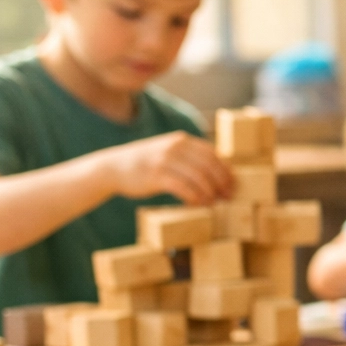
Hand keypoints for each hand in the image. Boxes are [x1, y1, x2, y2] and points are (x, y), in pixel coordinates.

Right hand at [105, 131, 232, 204]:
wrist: (112, 167)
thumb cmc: (145, 163)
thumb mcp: (168, 151)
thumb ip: (189, 157)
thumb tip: (217, 174)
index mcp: (181, 140)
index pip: (212, 154)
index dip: (225, 170)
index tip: (232, 184)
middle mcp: (175, 147)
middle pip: (209, 166)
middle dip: (221, 183)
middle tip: (227, 197)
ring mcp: (165, 160)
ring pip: (198, 178)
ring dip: (209, 193)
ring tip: (213, 203)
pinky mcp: (156, 176)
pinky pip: (184, 188)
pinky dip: (194, 198)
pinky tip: (197, 205)